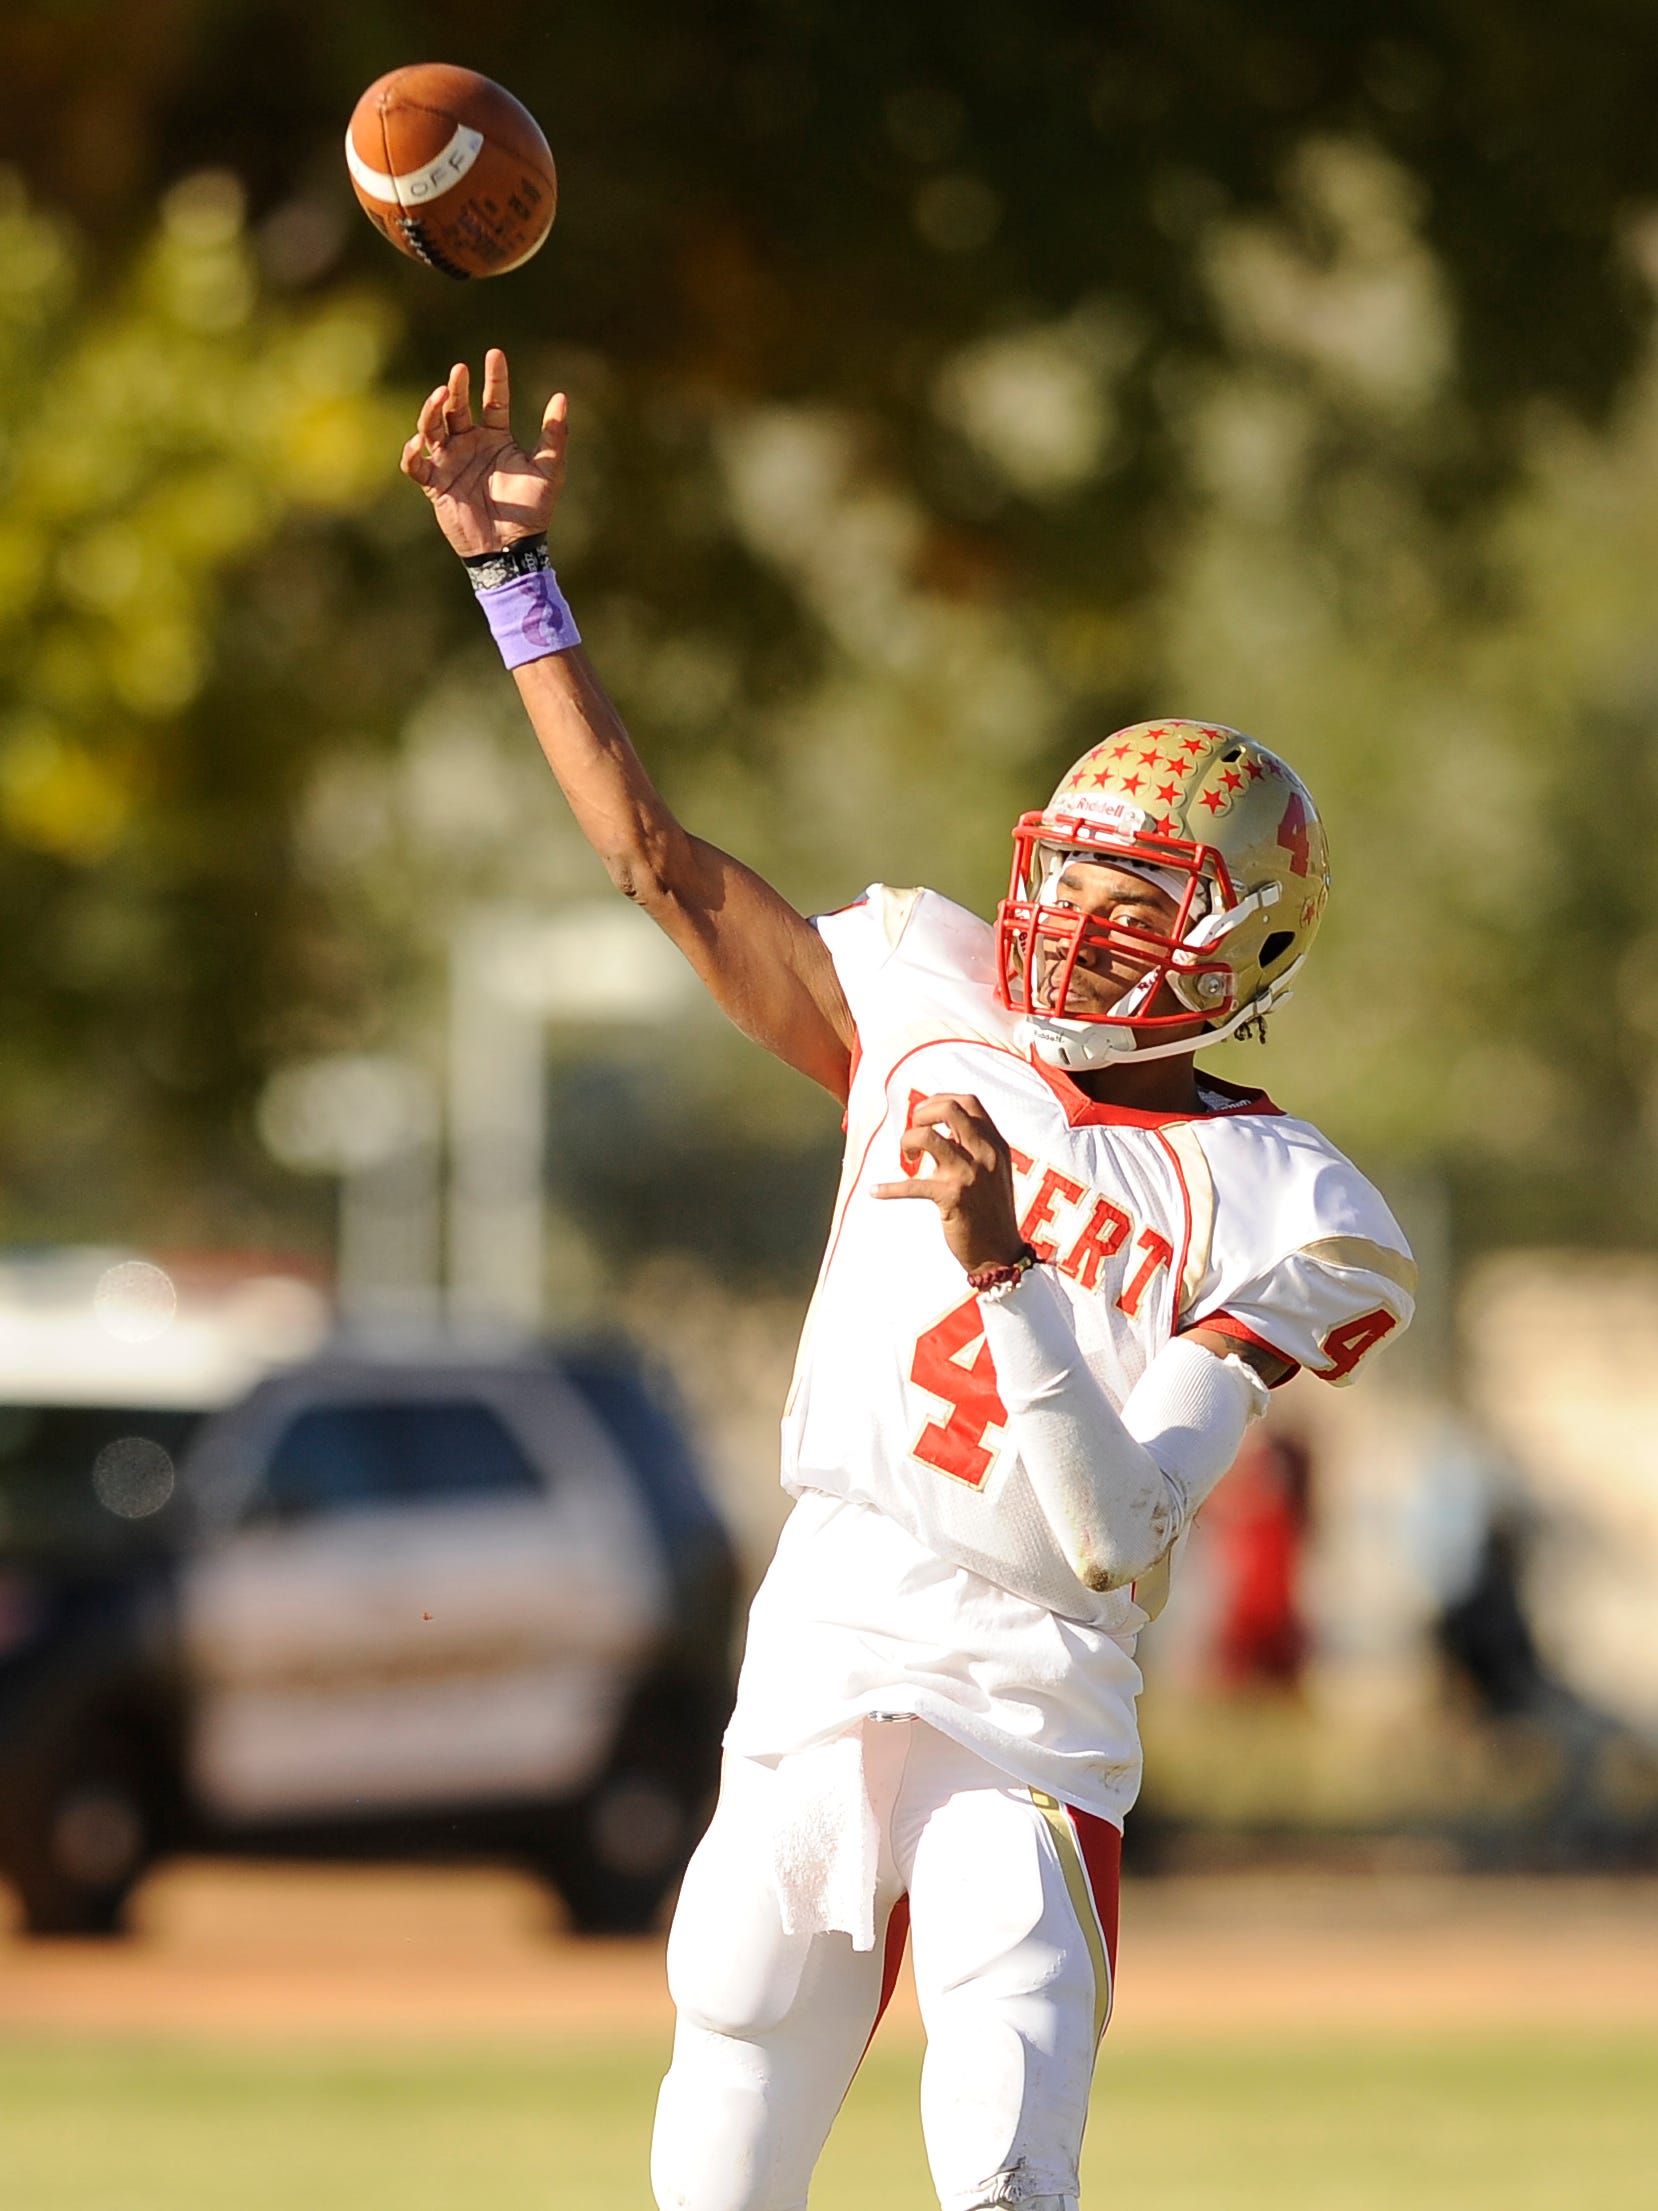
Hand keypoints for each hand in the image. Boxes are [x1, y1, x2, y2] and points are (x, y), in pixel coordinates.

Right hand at [400, 348, 567, 556]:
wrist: (511, 549)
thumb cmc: (531, 511)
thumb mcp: (549, 470)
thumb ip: (554, 436)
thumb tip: (561, 397)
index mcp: (496, 438)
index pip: (493, 400)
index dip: (494, 378)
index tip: (494, 354)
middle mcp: (470, 445)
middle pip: (457, 408)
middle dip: (456, 388)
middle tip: (459, 371)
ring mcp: (450, 463)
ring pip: (432, 428)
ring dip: (432, 410)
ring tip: (441, 395)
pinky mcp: (435, 485)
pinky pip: (416, 465)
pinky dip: (411, 454)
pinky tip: (417, 442)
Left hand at [872, 1093, 1025, 1275]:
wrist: (999, 1253)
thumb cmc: (991, 1212)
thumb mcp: (994, 1172)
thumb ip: (975, 1148)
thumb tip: (940, 1129)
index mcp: (995, 1144)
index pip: (968, 1102)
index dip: (939, 1101)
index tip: (924, 1116)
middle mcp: (985, 1154)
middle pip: (949, 1109)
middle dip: (922, 1114)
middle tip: (914, 1132)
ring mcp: (969, 1175)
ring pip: (928, 1138)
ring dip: (908, 1141)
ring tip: (907, 1158)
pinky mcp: (952, 1198)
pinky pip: (911, 1185)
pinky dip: (888, 1188)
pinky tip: (876, 1191)